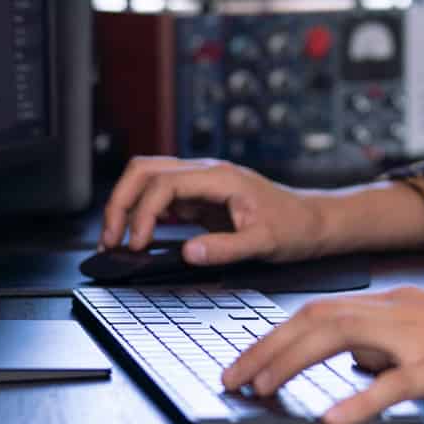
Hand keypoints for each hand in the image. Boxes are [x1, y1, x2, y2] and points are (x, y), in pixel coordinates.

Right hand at [98, 156, 326, 265]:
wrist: (313, 220)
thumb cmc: (294, 226)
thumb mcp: (265, 243)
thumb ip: (227, 248)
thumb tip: (189, 253)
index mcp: (220, 178)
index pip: (164, 183)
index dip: (143, 213)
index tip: (138, 244)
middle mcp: (206, 174)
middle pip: (145, 170)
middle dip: (120, 201)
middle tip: (110, 238)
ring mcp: (200, 183)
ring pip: (148, 179)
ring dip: (126, 205)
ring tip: (115, 239)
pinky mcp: (199, 197)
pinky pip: (160, 197)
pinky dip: (141, 213)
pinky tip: (137, 237)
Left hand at [219, 286, 423, 423]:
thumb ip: (393, 342)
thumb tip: (352, 359)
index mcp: (401, 304)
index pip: (322, 309)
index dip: (275, 334)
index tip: (243, 361)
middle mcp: (405, 310)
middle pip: (318, 317)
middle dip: (266, 347)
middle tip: (233, 379)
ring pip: (343, 338)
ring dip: (293, 363)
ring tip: (262, 391)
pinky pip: (395, 382)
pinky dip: (359, 400)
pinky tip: (334, 418)